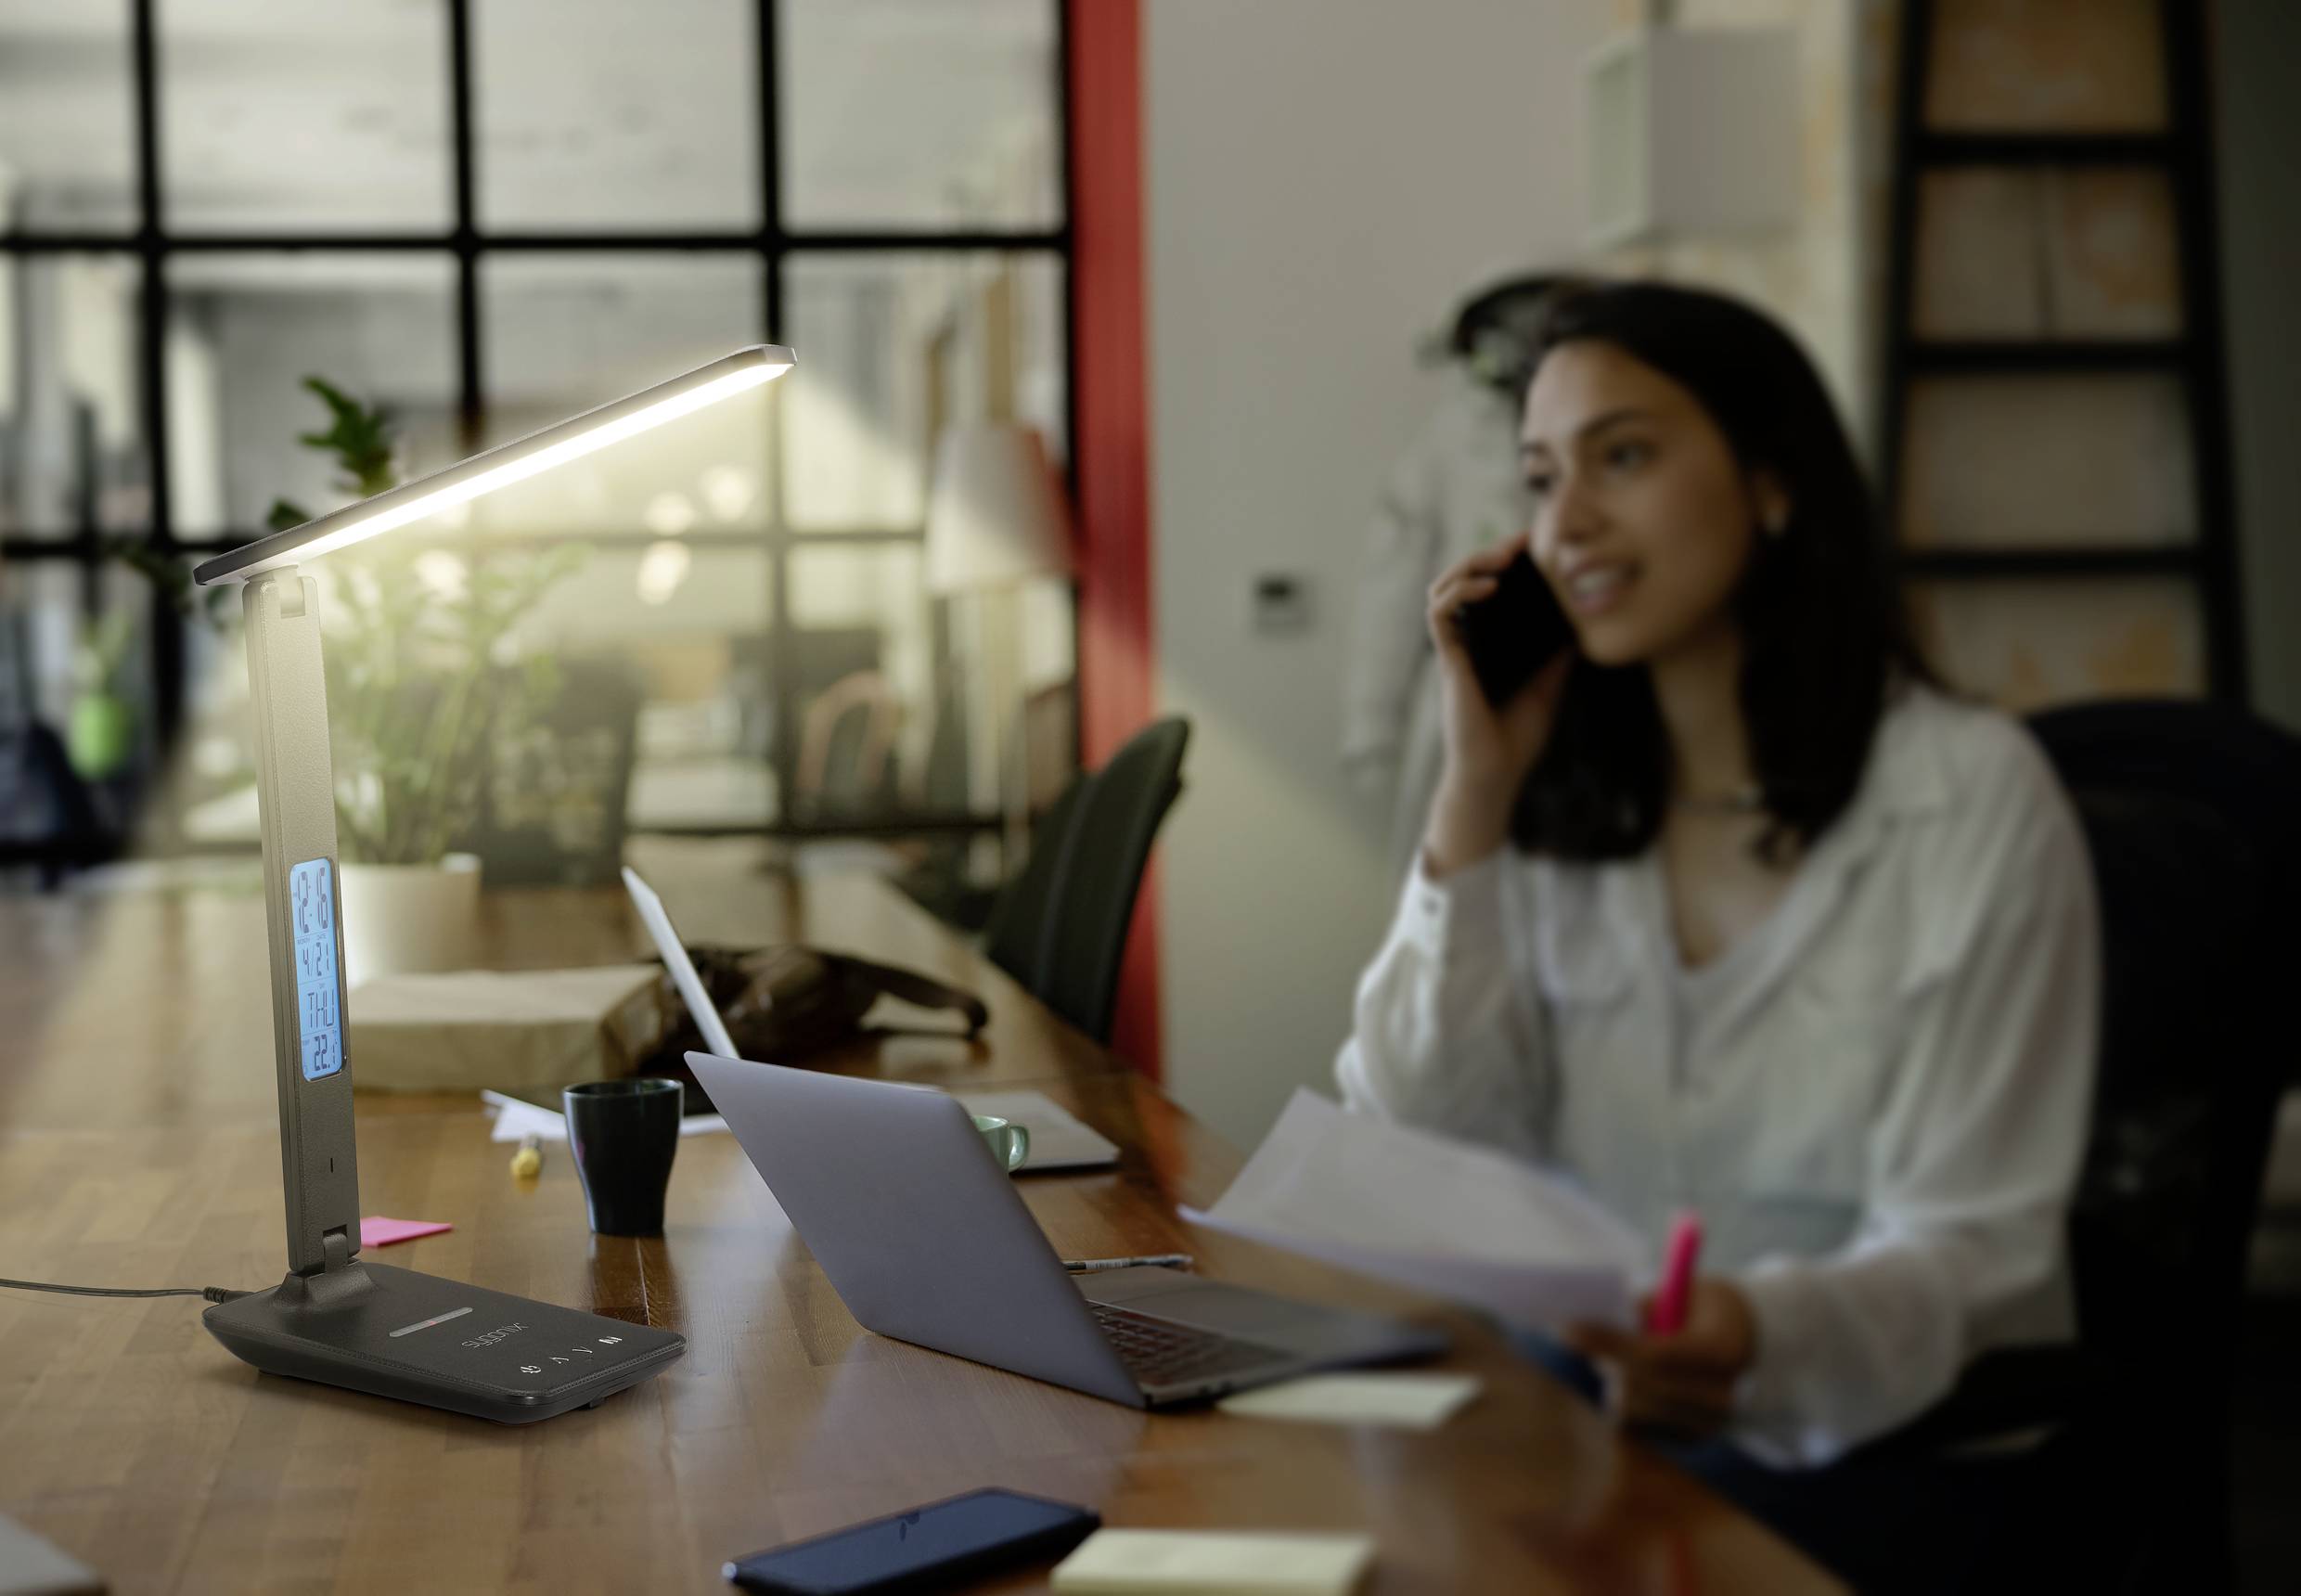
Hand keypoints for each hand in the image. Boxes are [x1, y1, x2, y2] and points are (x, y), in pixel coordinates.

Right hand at [1421, 534, 1573, 874]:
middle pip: (1464, 578)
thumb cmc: (1517, 739)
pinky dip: (1459, 591)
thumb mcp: (1549, 687)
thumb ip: (1557, 657)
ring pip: (1444, 588)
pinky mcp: (1449, 660)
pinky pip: (1440, 614)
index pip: (1489, 589)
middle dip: (1489, 551)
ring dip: (1469, 563)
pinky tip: (1487, 586)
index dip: (1505, 560)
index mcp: (1489, 644)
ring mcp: (1456, 649)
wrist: (1497, 775)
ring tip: (1501, 557)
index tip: (1534, 543)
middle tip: (1521, 541)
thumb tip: (1582, 624)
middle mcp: (1468, 641)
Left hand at [1560, 1279, 1758, 1437]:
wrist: (1751, 1343)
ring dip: (1612, 1380)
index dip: (1606, 1342)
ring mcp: (1709, 1424)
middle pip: (1638, 1386)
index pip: (1653, 1354)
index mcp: (1722, 1350)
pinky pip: (1637, 1426)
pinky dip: (1624, 1401)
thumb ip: (1645, 1306)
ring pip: (1631, 1409)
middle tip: (1574, 1333)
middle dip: (1602, 1357)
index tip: (1567, 1327)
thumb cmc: (1706, 1308)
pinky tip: (1632, 1379)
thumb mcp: (1683, 1289)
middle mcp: (1721, 1395)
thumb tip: (1592, 1314)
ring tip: (1616, 1356)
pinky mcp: (1693, 1440)